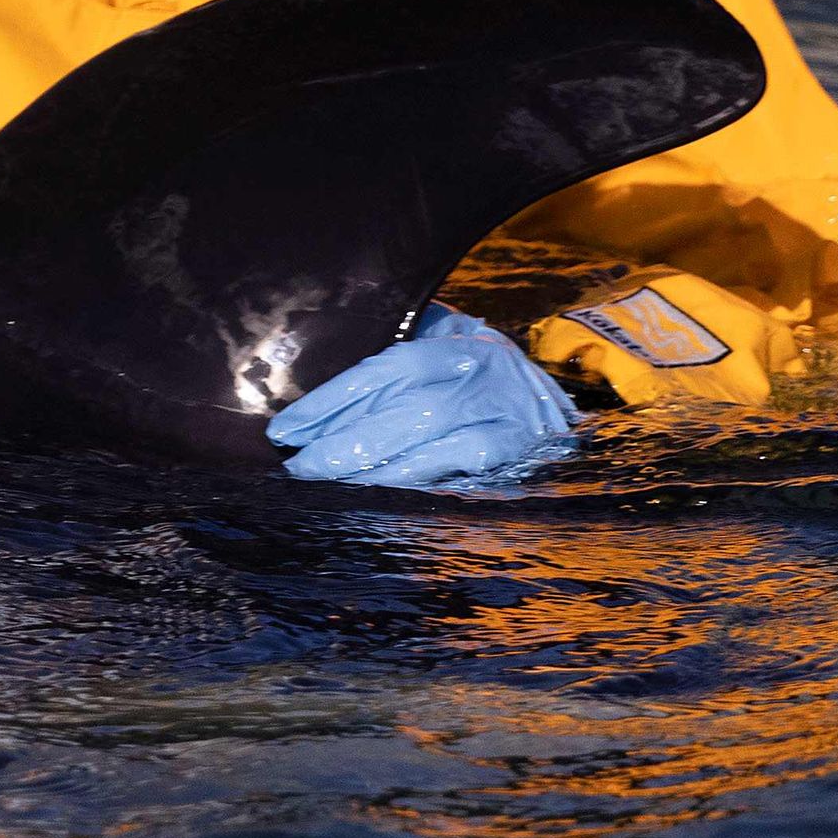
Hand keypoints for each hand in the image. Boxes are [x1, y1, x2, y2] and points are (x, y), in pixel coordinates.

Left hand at [268, 306, 577, 489]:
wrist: (550, 398)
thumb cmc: (469, 370)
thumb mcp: (439, 343)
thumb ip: (394, 356)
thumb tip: (323, 395)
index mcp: (455, 343)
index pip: (384, 370)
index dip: (331, 400)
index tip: (287, 429)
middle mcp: (481, 376)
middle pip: (403, 411)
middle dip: (343, 443)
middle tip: (297, 466)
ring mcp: (502, 416)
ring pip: (430, 444)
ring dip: (373, 470)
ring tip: (326, 484)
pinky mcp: (515, 453)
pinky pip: (461, 472)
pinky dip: (417, 482)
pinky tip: (379, 494)